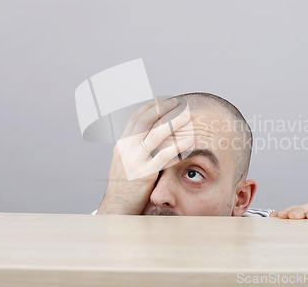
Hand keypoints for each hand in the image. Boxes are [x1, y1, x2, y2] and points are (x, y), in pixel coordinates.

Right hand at [97, 98, 193, 214]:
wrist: (117, 207)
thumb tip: (147, 136)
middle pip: (145, 120)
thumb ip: (134, 149)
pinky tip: (190, 140)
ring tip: (188, 116)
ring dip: (174, 122)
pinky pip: (163, 156)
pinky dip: (178, 146)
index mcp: (122, 144)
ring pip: (155, 135)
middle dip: (163, 109)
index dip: (149, 107)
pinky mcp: (144, 174)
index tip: (163, 100)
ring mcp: (134, 161)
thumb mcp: (124, 162)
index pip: (135, 118)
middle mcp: (126, 149)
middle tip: (178, 102)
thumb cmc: (124, 186)